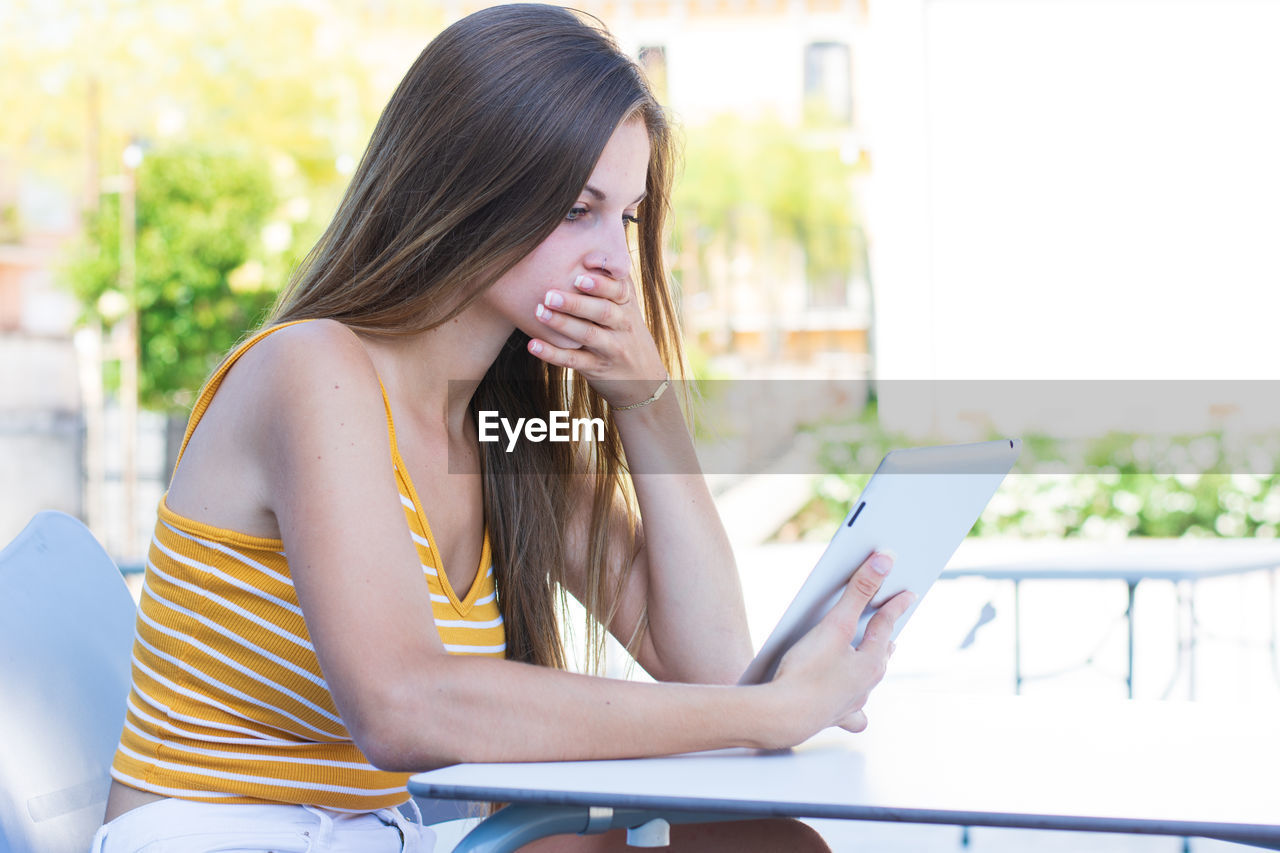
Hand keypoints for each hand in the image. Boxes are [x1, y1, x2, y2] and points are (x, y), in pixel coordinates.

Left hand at [528, 274, 667, 406]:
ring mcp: (610, 349)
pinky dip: (553, 354)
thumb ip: (613, 283)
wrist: (644, 379)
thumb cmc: (626, 334)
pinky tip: (533, 345)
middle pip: (602, 312)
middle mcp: (622, 326)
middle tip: (549, 293)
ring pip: (588, 335)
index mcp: (627, 306)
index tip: (582, 270)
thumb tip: (590, 248)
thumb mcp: (627, 308)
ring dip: (562, 324)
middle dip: (576, 302)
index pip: (618, 291)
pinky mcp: (597, 368)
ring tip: (539, 312)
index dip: (601, 281)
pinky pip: (574, 361)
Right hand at [766, 552, 913, 745]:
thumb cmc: (807, 672)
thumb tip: (884, 562)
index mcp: (872, 663)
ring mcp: (851, 703)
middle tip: (889, 622)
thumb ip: (858, 591)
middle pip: (881, 654)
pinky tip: (847, 703)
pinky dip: (853, 706)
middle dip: (885, 636)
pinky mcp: (832, 716)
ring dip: (871, 666)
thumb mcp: (834, 625)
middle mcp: (867, 685)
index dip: (896, 605)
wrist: (782, 717)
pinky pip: (851, 713)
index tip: (908, 593)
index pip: (886, 626)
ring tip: (871, 654)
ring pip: (869, 682)